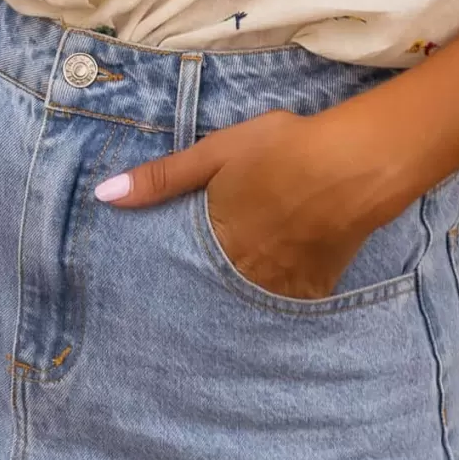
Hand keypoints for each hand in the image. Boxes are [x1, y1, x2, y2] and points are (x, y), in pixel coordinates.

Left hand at [94, 103, 399, 301]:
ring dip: (236, 301)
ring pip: (248, 304)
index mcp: (215, 242)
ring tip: (228, 299)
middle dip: (200, 294)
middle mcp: (243, 274)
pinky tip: (272, 294)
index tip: (152, 289)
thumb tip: (104, 196)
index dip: (170, 276)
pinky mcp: (315, 288)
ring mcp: (281, 287)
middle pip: (213, 293)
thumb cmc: (282, 151)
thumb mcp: (216, 153)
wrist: (354, 164)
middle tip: (180, 309)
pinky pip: (288, 307)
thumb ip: (162, 178)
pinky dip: (277, 302)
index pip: (181, 272)